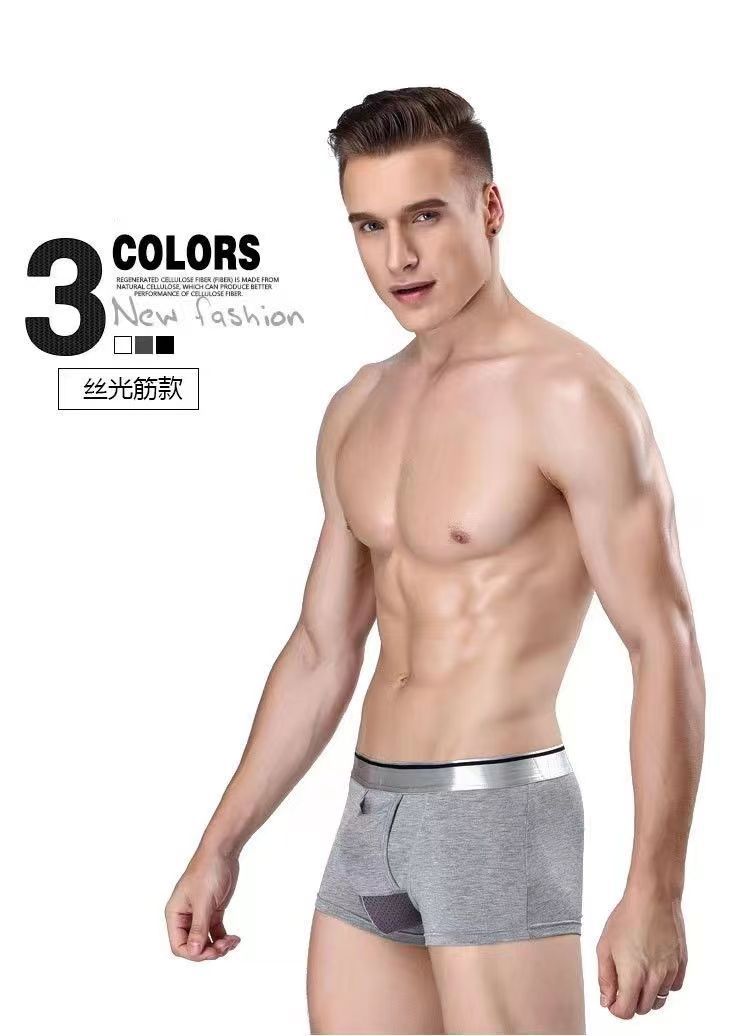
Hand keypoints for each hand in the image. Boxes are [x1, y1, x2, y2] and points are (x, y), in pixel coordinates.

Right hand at [165, 846, 240, 960]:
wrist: (222, 851)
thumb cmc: (207, 871)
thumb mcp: (203, 901)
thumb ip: (198, 928)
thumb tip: (194, 952)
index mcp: (175, 914)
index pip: (178, 946)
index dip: (194, 954)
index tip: (211, 951)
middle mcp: (185, 916)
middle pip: (193, 946)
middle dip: (209, 950)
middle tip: (224, 946)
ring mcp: (199, 914)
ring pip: (205, 941)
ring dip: (218, 946)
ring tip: (232, 942)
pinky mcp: (212, 910)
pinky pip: (215, 932)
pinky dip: (224, 938)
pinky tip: (235, 938)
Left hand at [596, 883, 686, 1018]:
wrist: (653, 897)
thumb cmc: (627, 917)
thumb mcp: (604, 946)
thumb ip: (605, 977)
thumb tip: (607, 999)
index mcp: (633, 975)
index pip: (626, 1012)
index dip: (616, 1008)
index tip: (613, 999)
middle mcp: (654, 977)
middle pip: (643, 1009)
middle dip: (631, 1002)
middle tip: (623, 985)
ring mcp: (670, 971)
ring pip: (659, 999)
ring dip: (647, 994)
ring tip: (638, 973)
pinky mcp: (681, 964)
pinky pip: (673, 987)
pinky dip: (663, 984)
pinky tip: (654, 968)